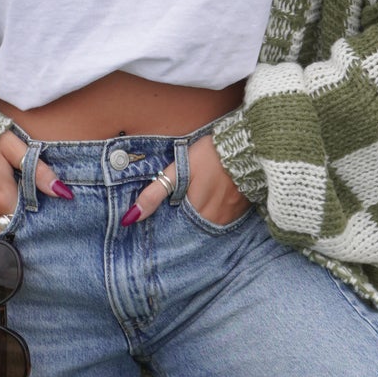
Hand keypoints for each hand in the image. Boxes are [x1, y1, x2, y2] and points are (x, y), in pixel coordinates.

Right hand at [0, 131, 71, 238]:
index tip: (37, 213)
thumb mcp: (12, 147)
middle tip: (24, 215)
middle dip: (17, 226)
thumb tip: (62, 192)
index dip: (33, 220)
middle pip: (9, 232)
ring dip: (1, 229)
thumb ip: (37, 170)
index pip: (25, 222)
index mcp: (2, 197)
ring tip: (7, 216)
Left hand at [125, 131, 249, 226]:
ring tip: (194, 204)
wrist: (247, 146)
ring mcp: (229, 216)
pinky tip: (212, 201)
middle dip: (182, 224)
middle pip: (192, 229)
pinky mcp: (241, 209)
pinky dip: (215, 214)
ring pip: (207, 225)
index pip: (175, 231)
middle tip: (178, 211)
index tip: (163, 221)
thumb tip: (130, 217)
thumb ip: (154, 194)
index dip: (167, 226)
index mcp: (195, 211)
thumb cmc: (210, 155)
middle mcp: (213, 220)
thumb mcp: (178, 170)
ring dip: (199, 219)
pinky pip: (224, 219)